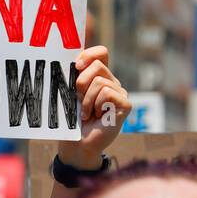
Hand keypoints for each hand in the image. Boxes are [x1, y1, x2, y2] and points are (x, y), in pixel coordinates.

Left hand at [58, 46, 128, 169]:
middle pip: (97, 65)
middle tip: (78, 99)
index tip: (76, 65)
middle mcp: (112, 82)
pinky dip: (95, 105)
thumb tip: (72, 61)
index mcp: (99, 77)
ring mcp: (121, 93)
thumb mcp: (70, 95)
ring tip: (86, 113)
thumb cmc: (72, 120)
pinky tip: (96, 116)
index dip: (89, 54)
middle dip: (81, 82)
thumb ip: (74, 77)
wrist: (77, 144)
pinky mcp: (125, 104)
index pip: (101, 53)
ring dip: (86, 99)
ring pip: (100, 81)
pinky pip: (107, 93)